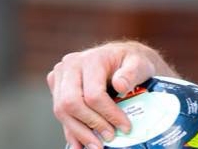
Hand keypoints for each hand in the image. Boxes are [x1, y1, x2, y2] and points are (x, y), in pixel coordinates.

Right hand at [47, 41, 176, 148]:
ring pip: (62, 111)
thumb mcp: (140, 63)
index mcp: (91, 58)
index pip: (93, 94)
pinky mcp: (57, 88)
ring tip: (97, 146)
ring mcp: (61, 76)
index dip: (108, 114)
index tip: (124, 127)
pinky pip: (61, 114)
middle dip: (91, 125)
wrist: (121, 57)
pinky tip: (80, 144)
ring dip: (79, 132)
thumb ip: (132, 73)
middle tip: (110, 137)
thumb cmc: (133, 61)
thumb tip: (120, 86)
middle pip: (71, 103)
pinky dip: (71, 131)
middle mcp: (70, 65)